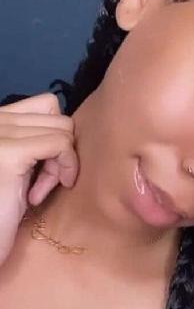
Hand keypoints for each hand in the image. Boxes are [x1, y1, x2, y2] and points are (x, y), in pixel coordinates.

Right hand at [0, 92, 78, 265]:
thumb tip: (68, 129)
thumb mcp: (21, 164)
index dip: (55, 135)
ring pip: (63, 130)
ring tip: (38, 190)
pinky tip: (40, 196)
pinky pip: (61, 144)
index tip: (44, 165)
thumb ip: (35, 139)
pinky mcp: (10, 152)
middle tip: (43, 183)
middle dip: (60, 152)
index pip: (47, 104)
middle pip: (59, 118)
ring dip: (60, 164)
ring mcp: (0, 132)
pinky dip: (65, 167)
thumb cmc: (1, 207)